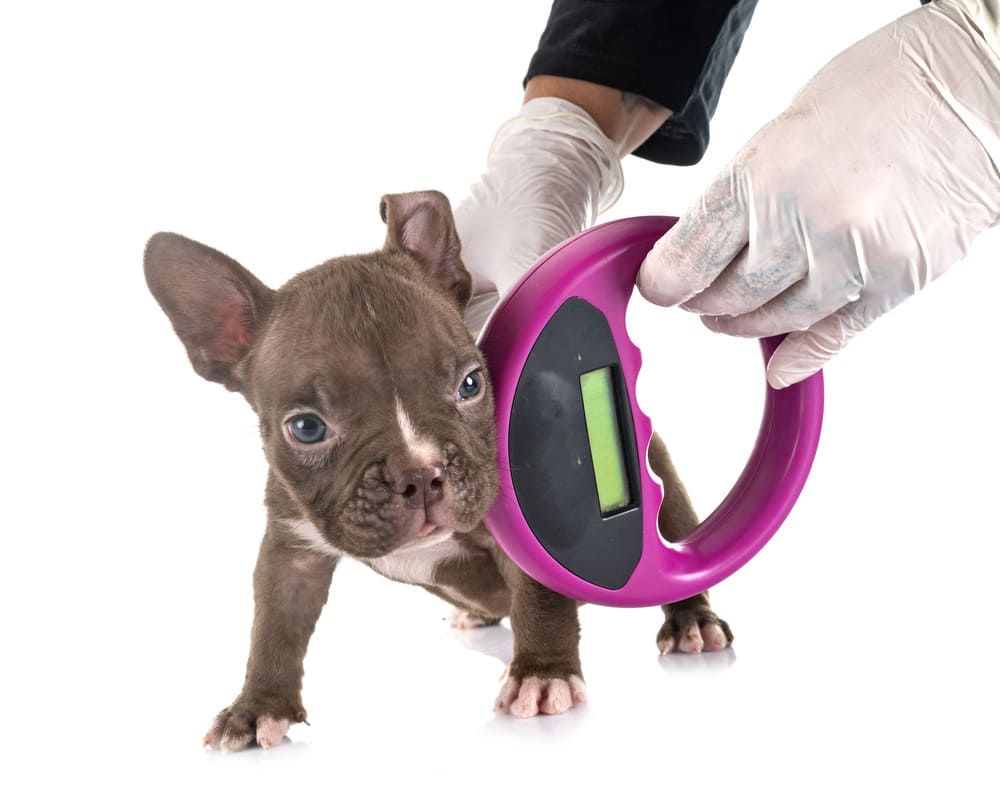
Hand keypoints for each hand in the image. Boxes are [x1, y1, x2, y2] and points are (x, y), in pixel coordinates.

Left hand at [637, 0, 999, 387]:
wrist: (977, 86)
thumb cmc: (882, 90)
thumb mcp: (782, 131)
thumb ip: (742, 196)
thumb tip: (704, 244)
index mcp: (761, 177)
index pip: (687, 259)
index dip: (664, 282)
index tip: (660, 286)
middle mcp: (801, 225)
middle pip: (727, 295)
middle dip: (704, 300)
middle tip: (700, 296)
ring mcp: (851, 260)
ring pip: (774, 320)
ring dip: (745, 324)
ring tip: (735, 317)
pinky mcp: (895, 283)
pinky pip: (834, 336)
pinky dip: (800, 356)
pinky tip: (778, 367)